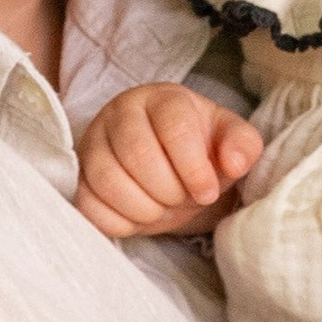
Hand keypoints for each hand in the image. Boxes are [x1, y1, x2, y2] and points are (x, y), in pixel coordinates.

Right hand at [74, 82, 262, 238]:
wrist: (170, 165)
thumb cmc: (202, 149)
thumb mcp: (231, 141)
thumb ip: (243, 145)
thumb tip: (232, 163)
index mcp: (162, 99)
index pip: (173, 127)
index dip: (193, 167)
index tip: (208, 192)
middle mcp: (120, 113)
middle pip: (137, 155)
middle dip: (168, 190)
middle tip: (181, 199)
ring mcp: (93, 144)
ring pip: (108, 181)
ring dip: (143, 208)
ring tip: (162, 208)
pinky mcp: (79, 176)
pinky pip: (88, 205)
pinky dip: (118, 222)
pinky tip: (137, 217)